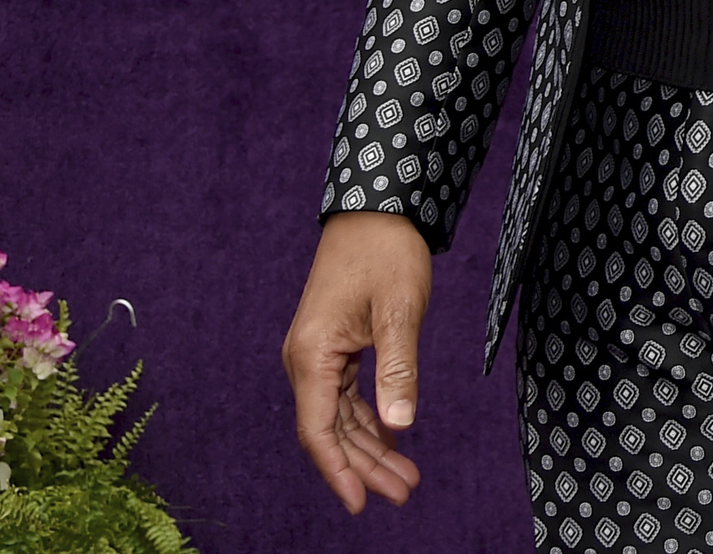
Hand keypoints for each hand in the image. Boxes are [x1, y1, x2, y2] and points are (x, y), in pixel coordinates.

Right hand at [282, 210, 433, 513]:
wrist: (376, 209)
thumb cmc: (385, 253)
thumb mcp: (399, 311)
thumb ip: (398, 369)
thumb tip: (400, 425)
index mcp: (311, 355)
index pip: (318, 430)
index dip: (340, 471)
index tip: (363, 502)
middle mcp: (306, 360)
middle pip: (331, 431)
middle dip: (365, 466)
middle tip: (404, 493)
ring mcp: (319, 354)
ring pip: (340, 417)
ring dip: (371, 447)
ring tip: (406, 477)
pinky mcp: (334, 346)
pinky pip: (347, 397)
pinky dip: (370, 419)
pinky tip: (392, 439)